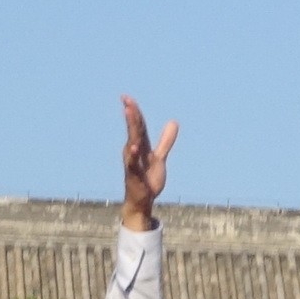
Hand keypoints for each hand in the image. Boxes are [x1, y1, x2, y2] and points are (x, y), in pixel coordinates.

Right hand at [119, 98, 177, 230]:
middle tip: (126, 100)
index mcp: (139, 146)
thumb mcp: (159, 158)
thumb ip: (165, 141)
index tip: (127, 97)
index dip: (134, 111)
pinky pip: (133, 163)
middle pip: (134, 129)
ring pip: (132, 141)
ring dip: (131, 128)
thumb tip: (173, 122)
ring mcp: (132, 162)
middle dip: (131, 114)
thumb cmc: (147, 179)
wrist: (142, 201)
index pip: (138, 126)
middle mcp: (133, 151)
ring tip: (129, 113)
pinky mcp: (134, 175)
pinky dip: (133, 154)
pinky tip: (134, 146)